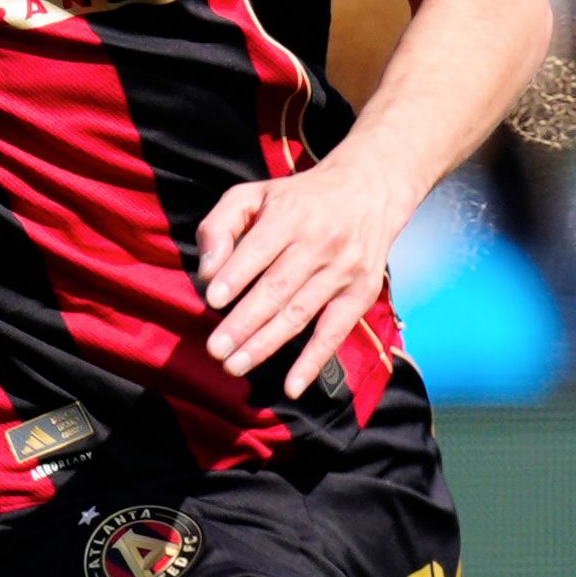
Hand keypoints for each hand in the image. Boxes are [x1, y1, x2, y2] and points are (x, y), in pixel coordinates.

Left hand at [195, 156, 416, 399]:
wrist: (368, 191)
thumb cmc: (297, 199)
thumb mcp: (255, 194)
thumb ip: (220, 225)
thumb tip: (207, 272)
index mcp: (290, 215)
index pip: (259, 249)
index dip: (236, 276)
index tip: (213, 301)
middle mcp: (320, 242)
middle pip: (277, 288)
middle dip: (244, 322)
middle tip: (216, 349)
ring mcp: (343, 270)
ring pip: (300, 313)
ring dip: (266, 343)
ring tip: (234, 365)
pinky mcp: (361, 293)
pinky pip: (335, 332)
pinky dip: (314, 361)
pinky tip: (292, 386)